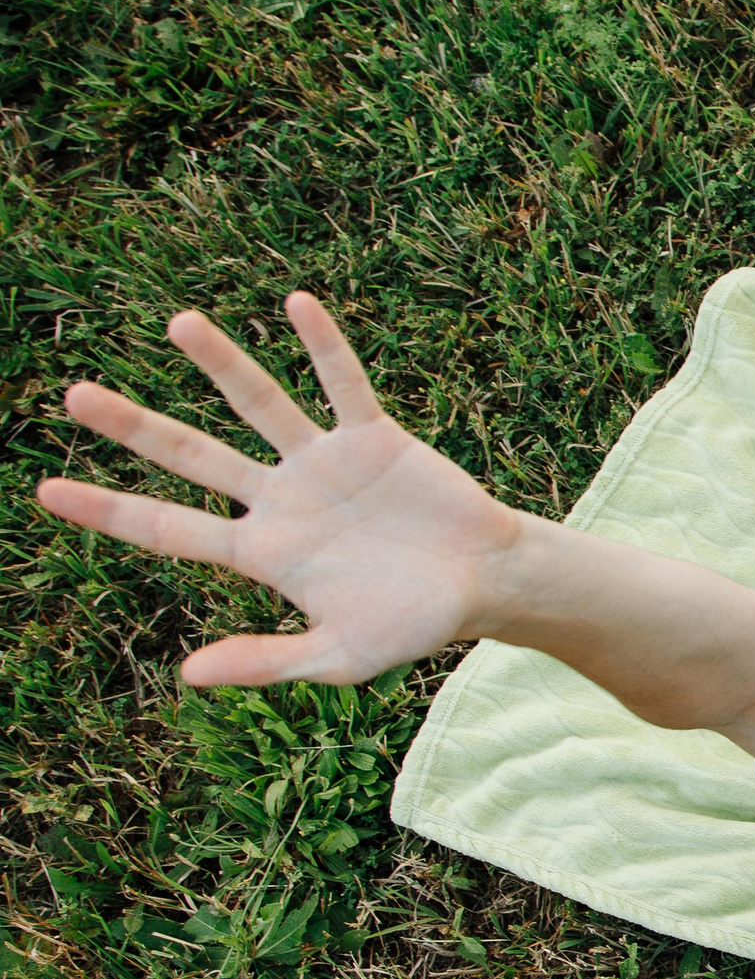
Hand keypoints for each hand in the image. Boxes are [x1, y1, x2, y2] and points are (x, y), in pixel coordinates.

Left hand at [36, 293, 518, 685]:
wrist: (484, 585)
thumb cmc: (411, 626)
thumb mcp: (341, 656)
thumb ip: (267, 661)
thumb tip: (187, 674)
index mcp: (262, 552)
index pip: (169, 528)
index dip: (109, 509)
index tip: (46, 490)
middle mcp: (280, 499)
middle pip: (192, 457)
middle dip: (135, 428)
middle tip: (75, 397)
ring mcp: (322, 464)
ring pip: (259, 405)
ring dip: (221, 365)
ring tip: (178, 323)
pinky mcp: (373, 438)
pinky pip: (342, 385)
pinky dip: (323, 347)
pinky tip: (297, 304)